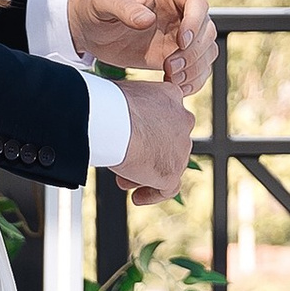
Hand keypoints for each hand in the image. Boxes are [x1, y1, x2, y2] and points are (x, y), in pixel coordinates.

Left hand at [67, 0, 215, 93]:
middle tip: (170, 66)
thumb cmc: (96, 6)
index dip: (196, 22)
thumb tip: (148, 19)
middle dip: (194, 52)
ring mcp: (180, 35)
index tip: (181, 41)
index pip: (198, 2)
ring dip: (195, 68)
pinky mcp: (175, 55)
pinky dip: (192, 80)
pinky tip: (175, 86)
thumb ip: (124, 8)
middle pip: (207, 31)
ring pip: (206, 52)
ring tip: (171, 78)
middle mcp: (180, 11)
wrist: (89, 29)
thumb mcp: (104, 1)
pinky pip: (197, 68)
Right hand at [112, 81, 195, 203]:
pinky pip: (168, 187)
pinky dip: (153, 193)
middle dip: (149, 153)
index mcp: (171, 96)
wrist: (112, 120)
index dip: (151, 131)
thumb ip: (131, 106)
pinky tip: (137, 197)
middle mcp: (182, 120)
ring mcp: (181, 146)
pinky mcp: (172, 170)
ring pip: (168, 163)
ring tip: (123, 180)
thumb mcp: (123, 93)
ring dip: (147, 172)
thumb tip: (115, 116)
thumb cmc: (107, 103)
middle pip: (168, 141)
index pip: (167, 116)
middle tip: (128, 162)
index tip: (135, 139)